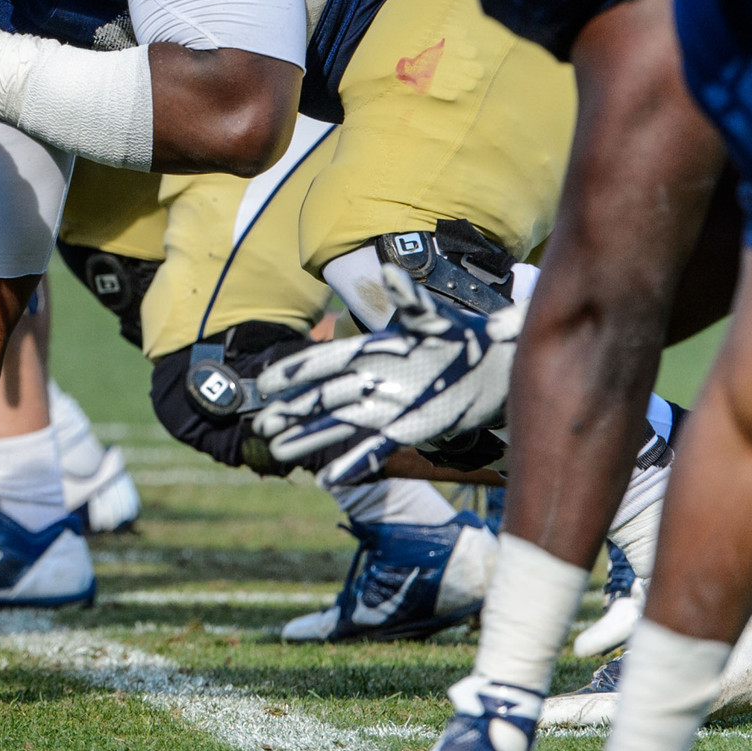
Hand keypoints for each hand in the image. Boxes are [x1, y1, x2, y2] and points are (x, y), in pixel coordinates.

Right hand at [252, 266, 520, 487]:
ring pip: (338, 426)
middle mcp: (371, 381)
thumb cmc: (460, 337)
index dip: (295, 373)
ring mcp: (386, 409)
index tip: (266, 384)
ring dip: (309, 439)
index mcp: (371, 352)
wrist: (491, 369)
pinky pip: (372, 450)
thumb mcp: (433, 318)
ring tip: (278, 452)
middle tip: (260, 423)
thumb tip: (389, 270)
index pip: (324, 362)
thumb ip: (407, 299)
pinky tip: (326, 480)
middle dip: (291, 411)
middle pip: (322, 398)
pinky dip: (350, 464)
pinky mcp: (406, 431)